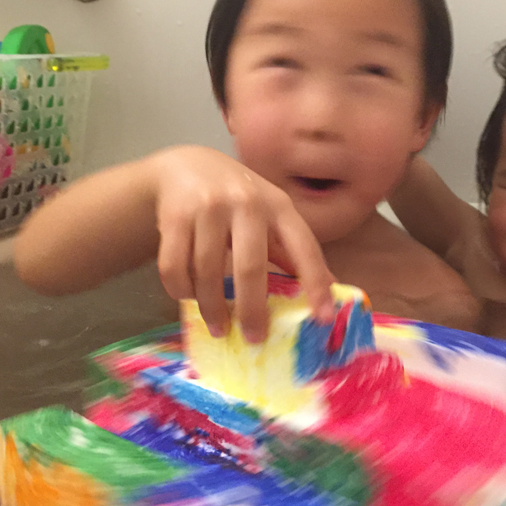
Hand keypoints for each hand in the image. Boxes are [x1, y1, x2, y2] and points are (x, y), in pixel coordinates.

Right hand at [150, 146, 334, 341]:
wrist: (188, 166)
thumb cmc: (239, 200)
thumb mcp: (271, 215)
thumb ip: (292, 250)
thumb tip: (330, 285)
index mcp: (279, 206)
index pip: (304, 247)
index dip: (315, 282)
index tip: (322, 317)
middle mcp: (247, 203)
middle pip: (250, 268)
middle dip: (252, 311)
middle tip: (253, 339)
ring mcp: (209, 207)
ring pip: (208, 272)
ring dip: (211, 307)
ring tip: (218, 325)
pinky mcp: (175, 214)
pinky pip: (175, 266)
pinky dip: (180, 289)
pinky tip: (188, 297)